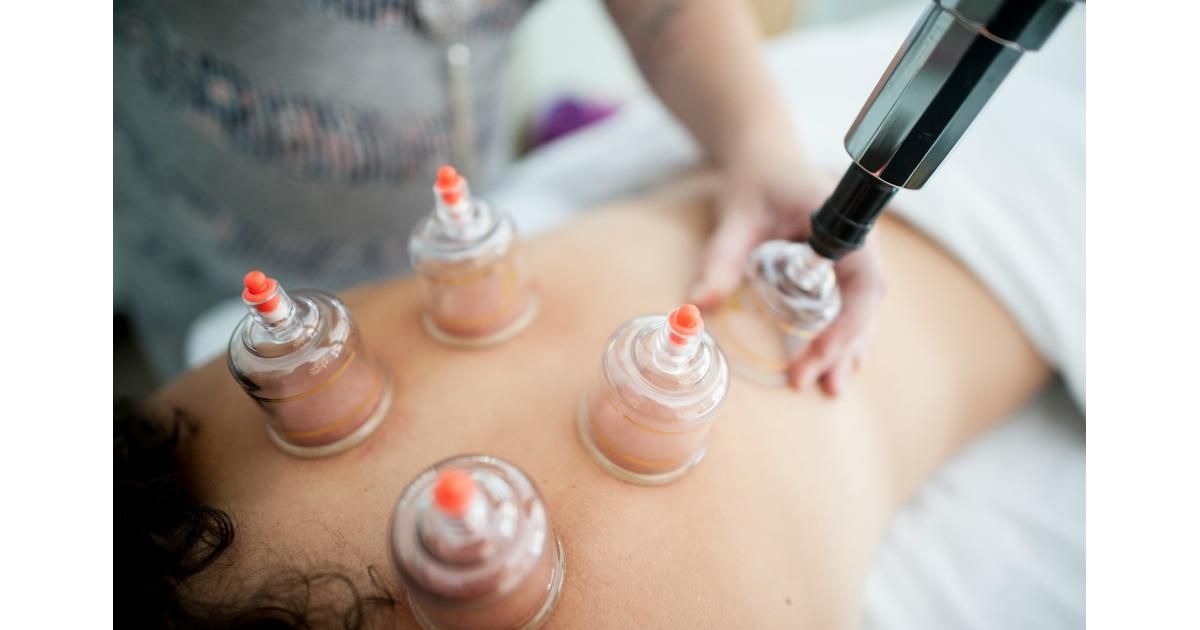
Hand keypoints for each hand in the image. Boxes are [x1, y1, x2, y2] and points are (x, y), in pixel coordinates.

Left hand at [690, 141, 886, 395]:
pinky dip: (842, 334)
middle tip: (821, 387)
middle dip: (844, 347)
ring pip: (861, 309)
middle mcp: (858, 241)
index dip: (848, 324)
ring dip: (847, 348)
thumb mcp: (735, 217)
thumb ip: (720, 259)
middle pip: (865, 304)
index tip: (819, 355)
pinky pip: (850, 304)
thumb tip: (696, 306)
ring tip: (831, 388)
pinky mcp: (840, 266)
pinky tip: (833, 363)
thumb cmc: (755, 180)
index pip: (864, 283)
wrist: (765, 155)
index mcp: (844, 222)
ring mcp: (854, 255)